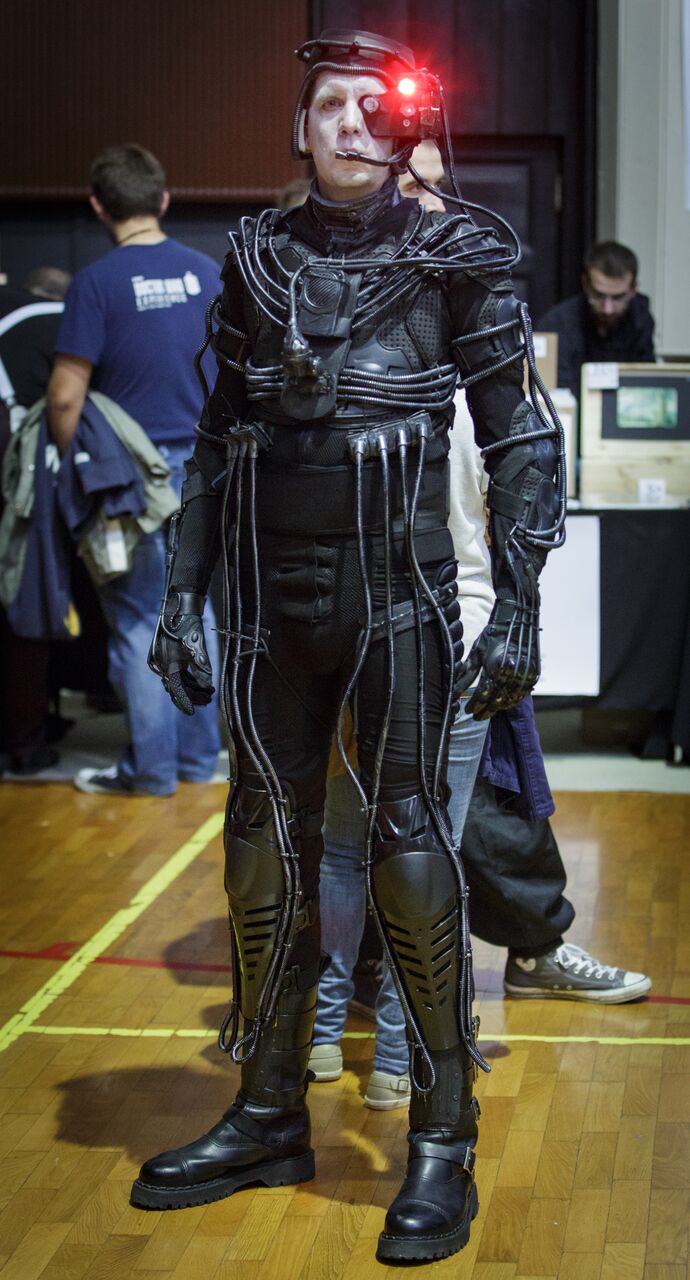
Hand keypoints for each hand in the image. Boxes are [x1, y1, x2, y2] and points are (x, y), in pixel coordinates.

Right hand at [148, 591, 214, 715]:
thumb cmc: (189, 625)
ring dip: (190, 687)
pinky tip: (196, 681)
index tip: (203, 705)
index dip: (191, 700)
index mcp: (167, 665)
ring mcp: (159, 660)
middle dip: (193, 694)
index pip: (179, 691)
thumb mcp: (198, 648)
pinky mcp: (162, 656)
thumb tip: (207, 687)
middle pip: (177, 687)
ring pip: (175, 680)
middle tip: (208, 700)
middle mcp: (160, 665)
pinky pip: (173, 671)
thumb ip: (202, 670)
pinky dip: (185, 677)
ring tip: (205, 692)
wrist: (178, 607)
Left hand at [457, 597, 539, 719]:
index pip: (483, 694)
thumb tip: (454, 690)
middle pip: (496, 701)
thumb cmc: (494, 634)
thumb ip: (467, 673)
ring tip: (489, 711)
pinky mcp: (533, 674)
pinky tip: (504, 703)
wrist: (518, 620)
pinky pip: (522, 695)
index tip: (468, 710)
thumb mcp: (477, 652)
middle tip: (477, 716)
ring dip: (499, 708)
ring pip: (510, 700)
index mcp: (495, 667)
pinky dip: (512, 701)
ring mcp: (524, 675)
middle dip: (485, 711)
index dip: (474, 705)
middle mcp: (511, 673)